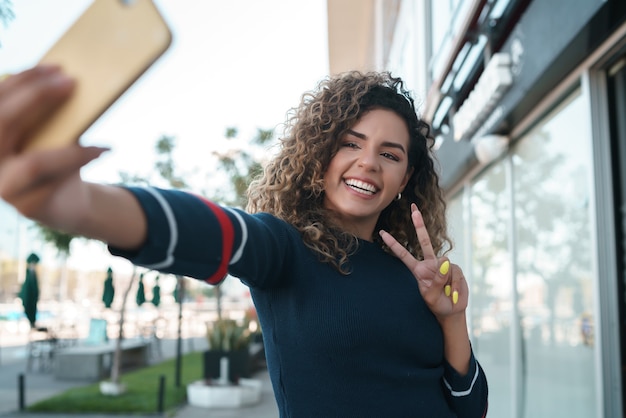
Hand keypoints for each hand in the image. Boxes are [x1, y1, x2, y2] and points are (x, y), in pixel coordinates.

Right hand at [0, 66, 107, 227]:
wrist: (66, 202)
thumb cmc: (56, 158)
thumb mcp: (50, 131)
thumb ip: (47, 112)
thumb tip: (67, 77)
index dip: (22, 80)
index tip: (55, 66)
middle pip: (2, 122)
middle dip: (37, 97)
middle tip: (71, 82)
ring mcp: (2, 187)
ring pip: (33, 162)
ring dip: (70, 147)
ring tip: (96, 131)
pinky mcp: (25, 207)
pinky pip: (56, 182)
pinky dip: (81, 162)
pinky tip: (102, 150)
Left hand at [379, 203, 467, 320]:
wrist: (451, 310)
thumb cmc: (437, 304)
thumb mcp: (431, 296)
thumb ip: (436, 280)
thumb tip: (444, 261)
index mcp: (418, 270)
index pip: (403, 255)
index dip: (393, 244)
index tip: (382, 232)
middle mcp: (430, 264)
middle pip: (424, 241)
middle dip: (419, 224)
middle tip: (413, 208)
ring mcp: (443, 266)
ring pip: (445, 266)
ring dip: (447, 283)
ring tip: (447, 294)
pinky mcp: (455, 269)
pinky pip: (455, 274)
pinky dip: (455, 286)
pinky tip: (453, 293)